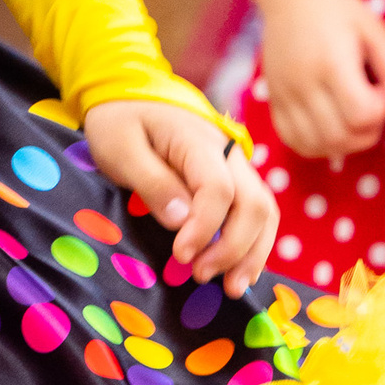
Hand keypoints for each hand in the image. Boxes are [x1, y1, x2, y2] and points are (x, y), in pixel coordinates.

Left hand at [82, 99, 276, 286]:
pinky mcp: (234, 180)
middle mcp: (228, 153)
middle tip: (201, 275)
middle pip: (253, 203)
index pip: (218, 189)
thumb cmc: (121, 122)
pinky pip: (257, 213)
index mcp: (197, 140)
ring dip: (252, 252)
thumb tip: (181, 221)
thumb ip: (152, 182)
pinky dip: (254, 245)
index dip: (205, 228)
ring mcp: (236, 166)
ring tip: (231, 288)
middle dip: (234, 247)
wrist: (131, 96)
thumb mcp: (120, 148)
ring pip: (264, 211)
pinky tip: (241, 273)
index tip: (181, 255)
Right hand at [256, 0, 384, 159]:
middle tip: (372, 110)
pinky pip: (293, 141)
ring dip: (343, 143)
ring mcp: (284, 95)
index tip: (381, 92)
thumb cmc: (340, 11)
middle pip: (339, 137)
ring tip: (352, 120)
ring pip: (316, 145)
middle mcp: (304, 83)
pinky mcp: (273, 101)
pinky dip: (317, 145)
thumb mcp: (376, 30)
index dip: (381, 112)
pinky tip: (330, 127)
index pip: (361, 114)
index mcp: (332, 62)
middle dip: (366, 133)